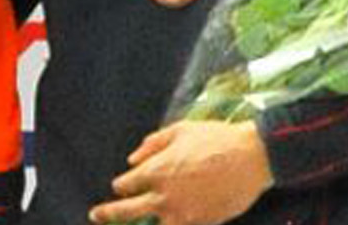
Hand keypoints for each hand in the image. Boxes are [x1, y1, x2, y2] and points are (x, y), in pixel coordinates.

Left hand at [88, 120, 272, 224]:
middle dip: (109, 213)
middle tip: (95, 215)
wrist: (252, 158)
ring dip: (143, 224)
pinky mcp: (202, 224)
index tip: (122, 185)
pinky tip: (167, 224)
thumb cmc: (215, 139)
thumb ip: (152, 144)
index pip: (126, 184)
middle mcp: (165, 196)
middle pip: (128, 211)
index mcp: (157, 171)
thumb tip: (133, 158)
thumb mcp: (179, 131)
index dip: (122, 184)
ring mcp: (183, 214)